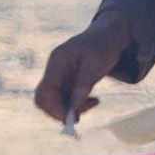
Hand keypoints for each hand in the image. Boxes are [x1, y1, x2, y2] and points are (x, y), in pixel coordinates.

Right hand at [33, 10, 133, 128]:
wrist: (109, 35)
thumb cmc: (103, 44)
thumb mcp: (96, 62)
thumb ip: (84, 83)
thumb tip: (75, 107)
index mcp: (57, 61)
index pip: (45, 90)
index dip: (54, 107)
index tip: (70, 118)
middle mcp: (55, 71)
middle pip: (45, 99)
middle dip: (59, 111)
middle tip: (79, 117)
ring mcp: (61, 78)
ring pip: (55, 103)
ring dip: (71, 110)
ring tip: (93, 103)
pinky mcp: (69, 83)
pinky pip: (67, 101)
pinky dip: (78, 106)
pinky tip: (94, 101)